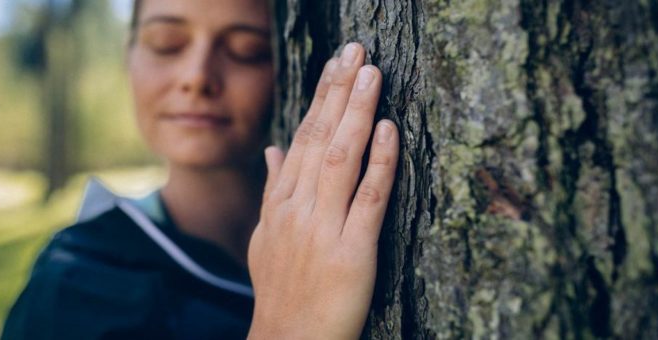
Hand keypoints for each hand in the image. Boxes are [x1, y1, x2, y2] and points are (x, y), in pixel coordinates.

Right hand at [247, 43, 398, 338]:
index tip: (336, 64)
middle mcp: (299, 208)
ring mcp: (324, 229)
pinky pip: (369, 200)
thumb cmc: (282, 288)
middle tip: (357, 51)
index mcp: (283, 202)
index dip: (321, 97)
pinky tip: (389, 130)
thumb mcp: (268, 235)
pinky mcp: (353, 252)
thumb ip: (274, 189)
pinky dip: (380, 162)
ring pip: (341, 159)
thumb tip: (275, 148)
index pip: (303, 137)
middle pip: (321, 138)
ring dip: (357, 113)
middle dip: (339, 91)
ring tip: (372, 74)